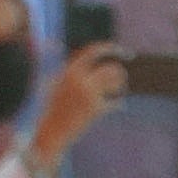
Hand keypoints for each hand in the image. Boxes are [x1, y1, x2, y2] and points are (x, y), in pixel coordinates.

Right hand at [28, 41, 135, 165]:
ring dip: (119, 87)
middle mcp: (79, 79)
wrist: (50, 131)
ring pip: (116, 83)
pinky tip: (117, 107)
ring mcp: (88, 93)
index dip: (112, 48)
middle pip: (112, 68)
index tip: (128, 53)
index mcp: (69, 70)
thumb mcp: (53, 82)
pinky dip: (117, 105)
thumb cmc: (51, 107)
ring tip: (114, 92)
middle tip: (120, 81)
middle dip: (120, 74)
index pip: (93, 51)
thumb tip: (63, 46)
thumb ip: (65, 67)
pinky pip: (116, 103)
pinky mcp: (95, 108)